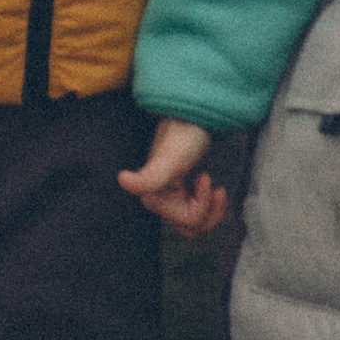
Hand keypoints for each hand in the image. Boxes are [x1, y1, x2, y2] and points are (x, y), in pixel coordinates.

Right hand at [118, 117, 229, 236]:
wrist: (192, 113)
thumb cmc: (183, 133)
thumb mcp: (170, 158)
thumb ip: (149, 176)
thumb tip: (122, 180)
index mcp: (153, 197)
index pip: (188, 221)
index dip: (203, 203)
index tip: (205, 176)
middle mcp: (159, 199)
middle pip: (191, 226)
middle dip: (209, 210)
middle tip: (216, 187)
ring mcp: (170, 196)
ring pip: (194, 222)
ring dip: (211, 210)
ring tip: (217, 189)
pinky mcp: (179, 190)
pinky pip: (195, 211)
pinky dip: (208, 203)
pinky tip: (212, 187)